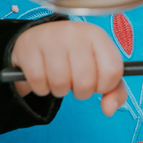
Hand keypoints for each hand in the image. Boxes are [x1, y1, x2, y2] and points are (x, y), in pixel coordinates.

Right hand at [10, 21, 126, 115]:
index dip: (105, 86)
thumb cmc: (74, 56)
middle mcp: (75, 33)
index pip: (112, 71)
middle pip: (86, 82)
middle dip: (81, 92)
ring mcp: (50, 38)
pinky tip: (43, 76)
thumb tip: (109, 109)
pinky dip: (41, 88)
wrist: (40, 38)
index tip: (97, 82)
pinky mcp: (28, 47)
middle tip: (74, 81)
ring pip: (60, 84)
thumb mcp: (98, 66)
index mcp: (97, 35)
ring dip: (59, 91)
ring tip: (58, 78)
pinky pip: (39, 83)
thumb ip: (113, 89)